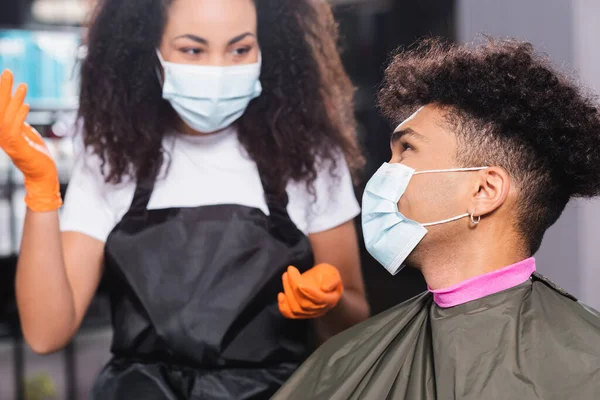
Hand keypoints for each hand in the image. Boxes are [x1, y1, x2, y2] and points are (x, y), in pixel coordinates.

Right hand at [0, 69, 61, 211]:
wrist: (43, 174)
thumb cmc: (36, 154)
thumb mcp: (26, 133)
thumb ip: (19, 121)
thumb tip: (18, 105)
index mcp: (3, 131)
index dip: (0, 93)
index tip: (3, 76)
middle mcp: (2, 136)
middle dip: (2, 90)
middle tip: (7, 72)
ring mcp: (9, 143)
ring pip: (5, 117)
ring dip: (12, 100)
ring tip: (22, 85)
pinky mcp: (18, 149)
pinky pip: (15, 130)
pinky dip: (20, 116)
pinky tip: (26, 105)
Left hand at [278, 264, 343, 318]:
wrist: (321, 280)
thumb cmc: (327, 275)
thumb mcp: (332, 273)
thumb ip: (332, 280)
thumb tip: (325, 288)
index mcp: (331, 299)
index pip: (319, 299)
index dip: (309, 292)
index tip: (300, 283)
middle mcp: (320, 310)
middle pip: (305, 304)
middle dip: (295, 286)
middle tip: (290, 270)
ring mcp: (309, 313)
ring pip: (296, 309)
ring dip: (288, 291)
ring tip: (285, 275)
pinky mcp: (299, 313)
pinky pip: (290, 314)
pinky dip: (283, 306)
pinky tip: (281, 294)